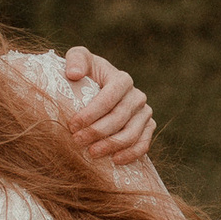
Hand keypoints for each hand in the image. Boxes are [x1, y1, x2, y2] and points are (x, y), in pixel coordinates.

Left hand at [66, 45, 154, 160]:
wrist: (95, 90)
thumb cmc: (86, 75)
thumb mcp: (79, 59)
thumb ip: (76, 59)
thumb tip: (74, 74)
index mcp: (122, 79)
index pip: (109, 97)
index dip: (91, 113)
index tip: (73, 125)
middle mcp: (137, 96)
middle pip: (119, 117)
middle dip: (97, 131)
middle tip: (77, 140)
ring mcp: (144, 113)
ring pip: (132, 133)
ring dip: (111, 145)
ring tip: (92, 153)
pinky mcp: (147, 127)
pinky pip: (143, 144)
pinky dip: (131, 153)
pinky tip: (115, 160)